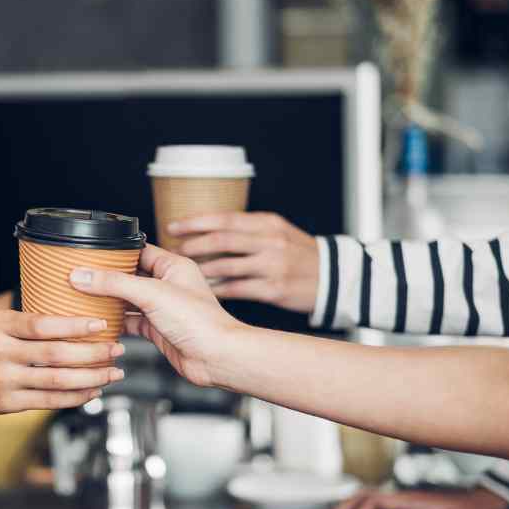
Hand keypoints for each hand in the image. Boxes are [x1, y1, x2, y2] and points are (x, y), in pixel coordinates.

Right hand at [0, 310, 124, 414]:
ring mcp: (3, 380)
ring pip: (57, 380)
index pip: (44, 324)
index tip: (101, 324)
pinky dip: (74, 397)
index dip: (76, 326)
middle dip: (93, 353)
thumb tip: (68, 315)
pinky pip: (49, 401)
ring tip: (113, 373)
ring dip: (91, 377)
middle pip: (57, 354)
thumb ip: (24, 322)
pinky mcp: (7, 403)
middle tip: (118, 349)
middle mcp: (0, 352)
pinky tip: (92, 391)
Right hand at [68, 245, 243, 386]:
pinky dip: (116, 323)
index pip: (138, 250)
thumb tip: (83, 275)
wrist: (216, 358)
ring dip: (109, 300)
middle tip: (82, 276)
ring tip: (84, 297)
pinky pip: (131, 322)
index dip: (115, 251)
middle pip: (130, 276)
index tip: (90, 253)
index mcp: (173, 266)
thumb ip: (115, 283)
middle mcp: (168, 285)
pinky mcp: (158, 330)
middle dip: (107, 277)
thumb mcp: (152, 294)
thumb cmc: (200, 322)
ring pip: (128, 300)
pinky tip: (100, 322)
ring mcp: (162, 308)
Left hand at [167, 213, 319, 313]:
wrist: (334, 277)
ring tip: (183, 272)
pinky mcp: (273, 289)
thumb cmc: (299, 253)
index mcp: (267, 223)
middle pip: (222, 240)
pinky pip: (236, 289)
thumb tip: (206, 230)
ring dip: (200, 269)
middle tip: (174, 251)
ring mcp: (272, 266)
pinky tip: (202, 289)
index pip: (225, 218)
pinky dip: (216, 289)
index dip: (195, 222)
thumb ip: (247, 229)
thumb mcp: (277, 231)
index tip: (173, 226)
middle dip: (193, 245)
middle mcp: (270, 242)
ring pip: (226, 266)